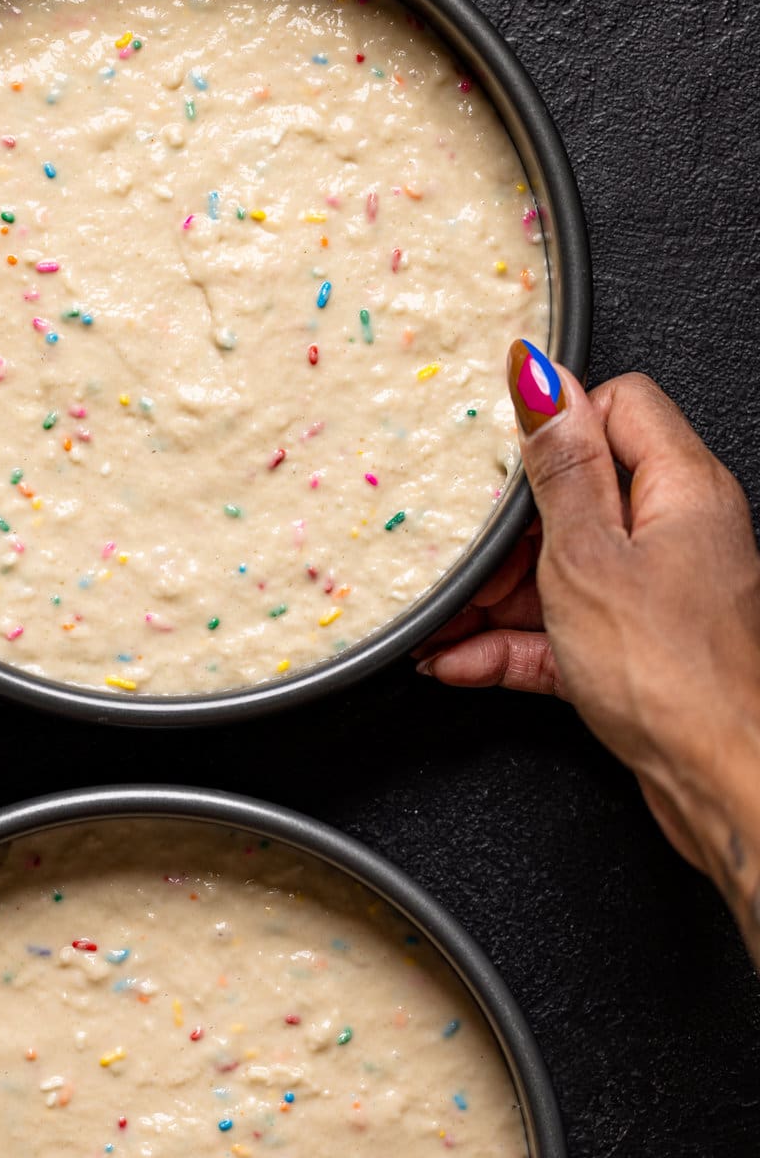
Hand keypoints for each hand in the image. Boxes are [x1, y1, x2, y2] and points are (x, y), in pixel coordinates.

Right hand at [416, 344, 759, 923]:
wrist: (716, 779)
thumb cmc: (671, 673)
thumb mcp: (586, 553)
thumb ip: (561, 465)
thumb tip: (541, 378)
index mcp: (680, 487)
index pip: (617, 408)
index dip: (554, 427)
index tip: (500, 457)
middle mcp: (678, 532)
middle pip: (578, 495)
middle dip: (507, 529)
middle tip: (463, 552)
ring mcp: (658, 594)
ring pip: (561, 570)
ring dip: (495, 595)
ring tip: (441, 614)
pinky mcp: (634, 651)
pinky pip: (561, 631)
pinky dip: (509, 642)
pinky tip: (458, 659)